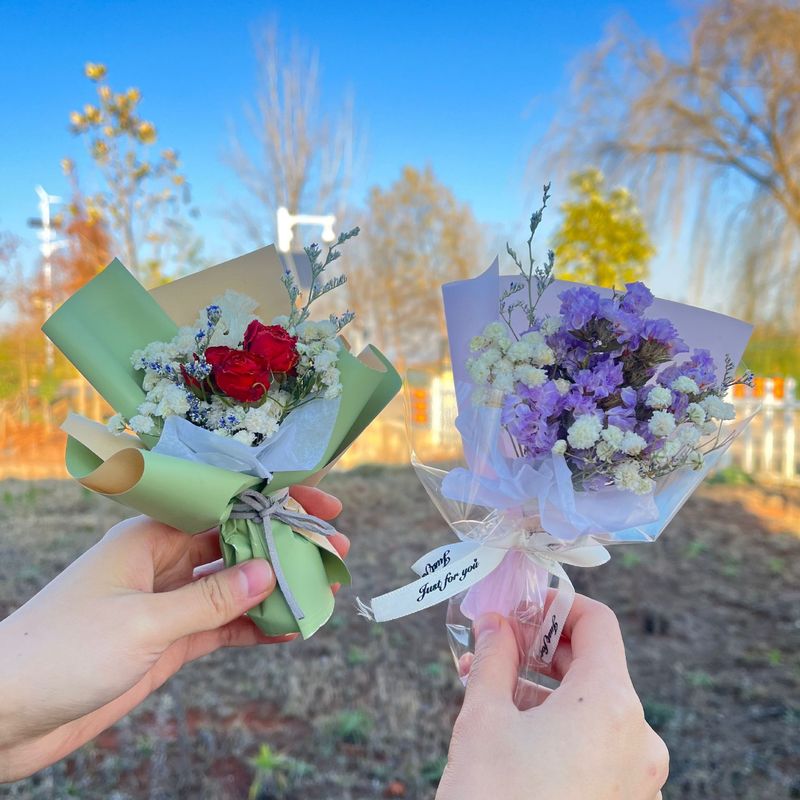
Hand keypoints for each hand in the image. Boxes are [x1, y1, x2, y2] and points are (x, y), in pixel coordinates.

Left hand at [0, 486, 345, 781]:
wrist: (6, 715)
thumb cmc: (60, 652)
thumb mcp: (142, 624)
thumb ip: (209, 600)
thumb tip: (269, 571)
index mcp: (151, 536)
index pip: (226, 508)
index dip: (277, 504)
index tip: (322, 507)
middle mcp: (163, 562)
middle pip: (238, 545)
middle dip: (287, 547)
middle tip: (337, 554)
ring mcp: (167, 602)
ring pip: (235, 587)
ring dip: (276, 588)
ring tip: (324, 591)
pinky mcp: (167, 640)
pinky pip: (222, 626)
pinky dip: (254, 627)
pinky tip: (288, 630)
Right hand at [436, 594, 668, 799]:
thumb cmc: (495, 797)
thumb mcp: (484, 718)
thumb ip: (493, 658)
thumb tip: (494, 623)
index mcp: (611, 703)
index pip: (598, 624)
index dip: (557, 606)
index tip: (521, 608)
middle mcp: (639, 737)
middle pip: (595, 666)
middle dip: (540, 650)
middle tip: (495, 646)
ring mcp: (638, 778)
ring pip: (592, 710)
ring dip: (544, 691)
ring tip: (491, 691)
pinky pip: (598, 747)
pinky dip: (561, 729)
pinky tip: (516, 735)